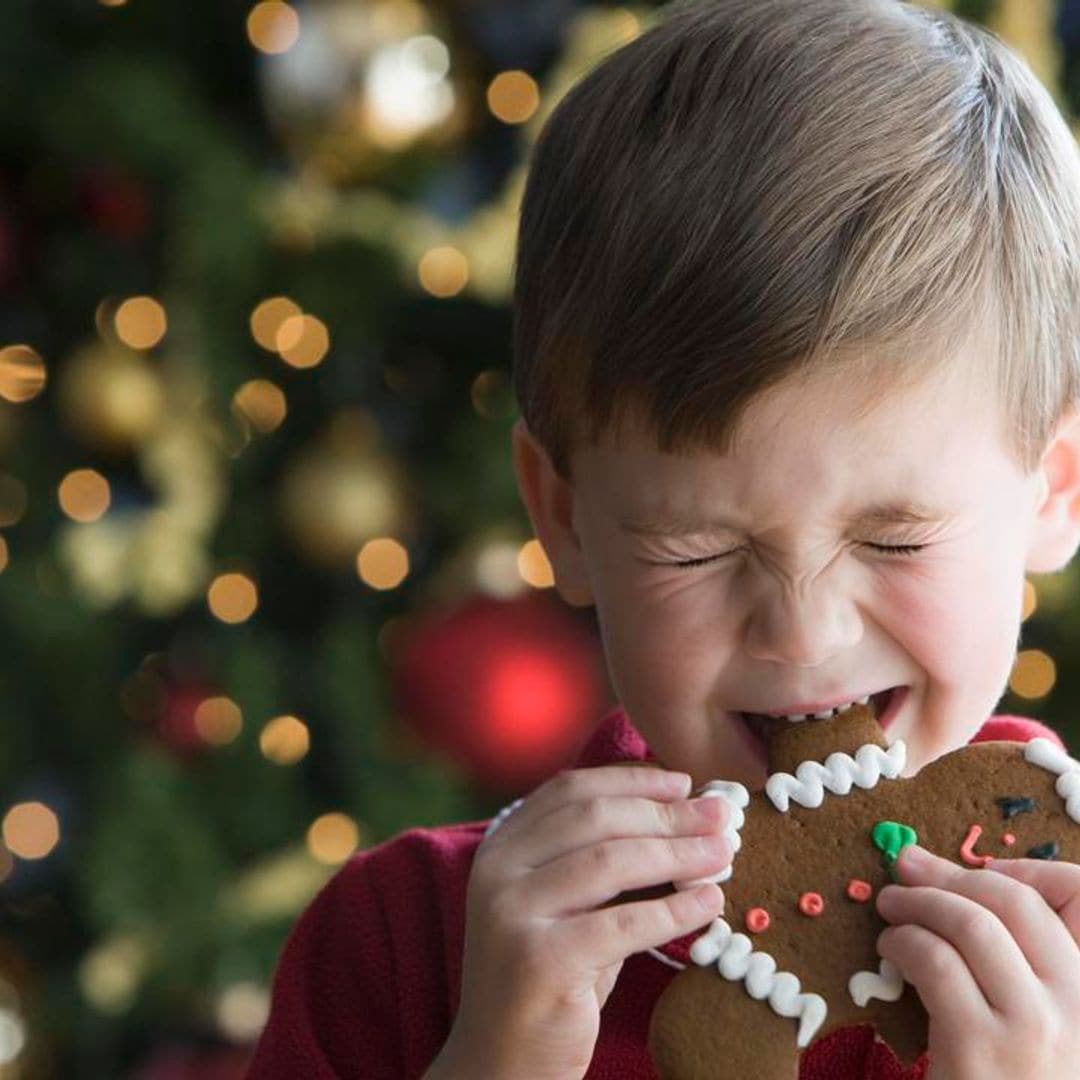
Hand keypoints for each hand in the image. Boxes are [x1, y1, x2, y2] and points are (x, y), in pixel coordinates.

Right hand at [439, 765, 730, 1079]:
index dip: (630, 780)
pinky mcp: (538, 961)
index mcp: (501, 848)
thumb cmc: (550, 979)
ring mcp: (511, 914)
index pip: (570, 790)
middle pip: (594, 818)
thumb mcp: (569, 907)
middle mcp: (498, 872)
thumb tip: (685, 817)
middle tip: (721, 815)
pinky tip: (710, 905)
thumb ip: (603, 861)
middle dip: (665, 813)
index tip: (683, 782)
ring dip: (678, 853)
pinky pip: (621, 924)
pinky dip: (673, 910)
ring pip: (610, 861)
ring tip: (725, 854)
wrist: (501, 1067)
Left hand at [875, 844, 1079, 1079]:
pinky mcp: (982, 1050)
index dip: (1030, 868)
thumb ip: (1014, 959)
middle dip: (953, 874)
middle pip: (1016, 900)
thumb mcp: (1033, 1021)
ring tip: (890, 908)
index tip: (978, 869)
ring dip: (919, 901)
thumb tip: (948, 878)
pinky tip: (890, 950)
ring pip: (973, 922)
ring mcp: (1036, 1030)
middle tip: (907, 869)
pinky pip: (936, 960)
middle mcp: (1079, 1008)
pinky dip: (903, 941)